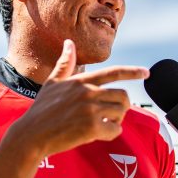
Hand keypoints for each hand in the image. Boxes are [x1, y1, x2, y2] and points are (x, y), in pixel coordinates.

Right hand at [8, 39, 148, 159]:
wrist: (31, 135)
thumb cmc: (41, 110)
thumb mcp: (52, 83)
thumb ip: (64, 64)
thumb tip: (69, 42)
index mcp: (80, 81)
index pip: (113, 72)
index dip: (132, 72)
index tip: (146, 72)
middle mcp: (87, 92)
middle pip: (123, 96)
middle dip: (120, 107)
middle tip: (108, 115)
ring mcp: (90, 109)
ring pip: (121, 113)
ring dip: (114, 121)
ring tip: (100, 124)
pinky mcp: (91, 127)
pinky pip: (115, 130)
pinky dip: (110, 134)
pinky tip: (96, 135)